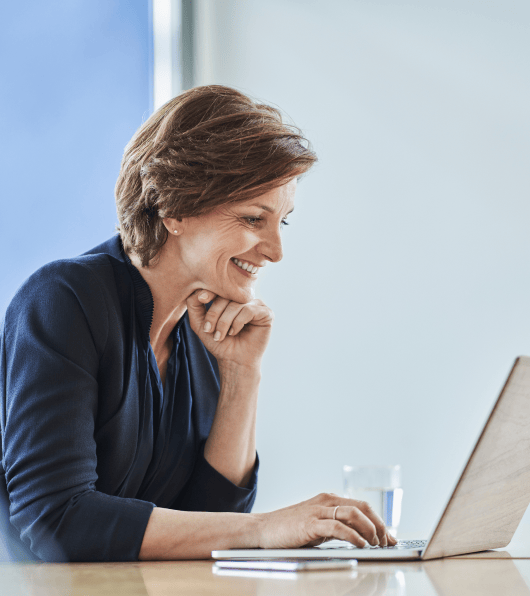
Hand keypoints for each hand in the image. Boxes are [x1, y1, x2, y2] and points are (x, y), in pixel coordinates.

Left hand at [186, 290, 273, 369]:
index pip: (220, 288)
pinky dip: (238, 322)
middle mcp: (245, 300)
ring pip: (236, 304)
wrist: (233, 361)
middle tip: (210, 330)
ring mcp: (256, 305)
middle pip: (227, 296)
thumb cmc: (220, 343)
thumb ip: (194, 307)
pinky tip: (234, 332)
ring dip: (225, 321)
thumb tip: (197, 292)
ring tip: (221, 335)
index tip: (201, 299)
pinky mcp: (266, 313)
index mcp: (232, 298)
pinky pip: (249, 310)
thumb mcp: (201, 324)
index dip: (210, 292)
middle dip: (214, 313)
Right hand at [255, 493, 397, 548]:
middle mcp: (326, 501)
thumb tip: (361, 538)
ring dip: (370, 530)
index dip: (380, 521)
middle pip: (363, 508)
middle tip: (387, 543)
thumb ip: (337, 527)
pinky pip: (338, 527)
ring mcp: (318, 511)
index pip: (362, 506)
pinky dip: (353, 535)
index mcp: (330, 500)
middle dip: (379, 525)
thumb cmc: (290, 530)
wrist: (263, 529)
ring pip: (353, 514)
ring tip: (377, 544)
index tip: (391, 538)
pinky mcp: (311, 524)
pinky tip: (361, 544)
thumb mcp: (318, 526)